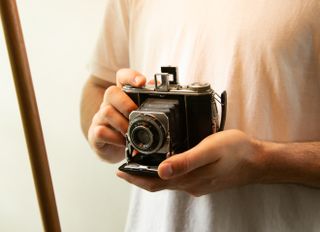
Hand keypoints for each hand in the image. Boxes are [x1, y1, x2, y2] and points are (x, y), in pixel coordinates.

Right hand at [88, 69, 145, 162]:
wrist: (115, 151)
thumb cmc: (128, 130)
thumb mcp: (140, 116)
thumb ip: (149, 101)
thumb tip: (160, 85)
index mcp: (122, 96)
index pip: (122, 77)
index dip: (130, 76)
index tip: (141, 82)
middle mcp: (109, 104)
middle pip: (111, 92)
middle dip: (126, 104)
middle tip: (135, 116)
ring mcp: (100, 118)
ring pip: (106, 111)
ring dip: (122, 124)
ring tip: (130, 132)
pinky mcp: (95, 133)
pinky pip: (100, 131)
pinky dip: (114, 138)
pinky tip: (122, 142)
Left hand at [117, 130, 263, 195]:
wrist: (258, 160)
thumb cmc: (236, 151)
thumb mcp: (210, 150)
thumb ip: (186, 161)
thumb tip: (161, 171)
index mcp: (190, 179)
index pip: (155, 182)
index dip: (135, 178)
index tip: (120, 171)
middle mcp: (191, 184)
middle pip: (158, 184)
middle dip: (139, 178)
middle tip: (125, 169)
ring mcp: (198, 183)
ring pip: (168, 181)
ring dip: (151, 175)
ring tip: (140, 165)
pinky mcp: (203, 179)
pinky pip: (179, 178)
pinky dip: (166, 173)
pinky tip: (165, 165)